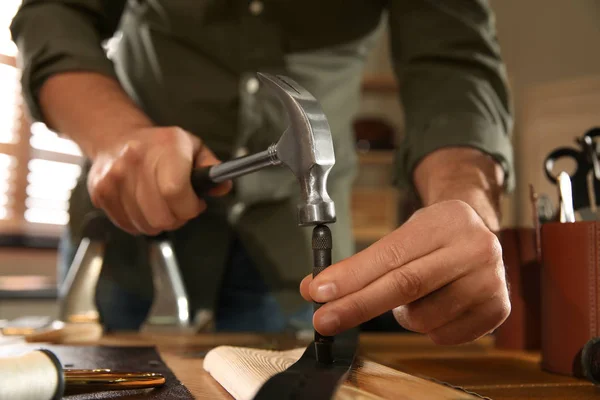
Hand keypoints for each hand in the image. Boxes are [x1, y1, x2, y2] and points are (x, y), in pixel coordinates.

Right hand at [87, 126, 231, 234]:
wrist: (117, 137)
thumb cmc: (162, 146)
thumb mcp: (193, 147)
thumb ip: (211, 168)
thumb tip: (223, 187)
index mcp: (165, 147)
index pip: (176, 192)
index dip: (190, 207)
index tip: (195, 204)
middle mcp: (135, 160)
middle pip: (161, 217)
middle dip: (177, 218)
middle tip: (179, 205)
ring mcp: (114, 178)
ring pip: (145, 226)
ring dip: (158, 221)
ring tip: (160, 203)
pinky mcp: (100, 193)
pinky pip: (128, 226)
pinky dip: (140, 222)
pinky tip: (143, 205)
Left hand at [300, 200, 509, 344]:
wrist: (481, 234)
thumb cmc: (434, 235)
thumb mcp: (404, 234)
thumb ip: (362, 263)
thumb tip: (315, 289)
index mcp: (445, 222)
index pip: (389, 255)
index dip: (351, 276)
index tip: (317, 292)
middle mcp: (474, 249)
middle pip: (404, 286)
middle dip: (356, 306)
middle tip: (324, 320)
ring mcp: (490, 281)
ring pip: (421, 318)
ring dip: (400, 315)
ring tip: (411, 296)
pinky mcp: (498, 309)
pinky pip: (441, 335)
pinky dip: (425, 327)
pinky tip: (435, 304)